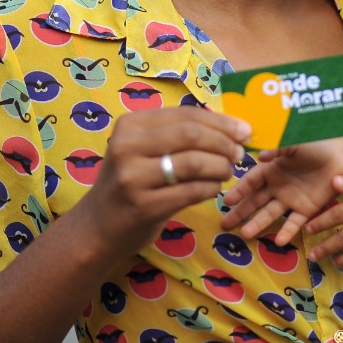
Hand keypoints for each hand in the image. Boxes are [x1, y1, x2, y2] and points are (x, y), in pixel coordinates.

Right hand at [74, 107, 250, 258]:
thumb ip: (178, 136)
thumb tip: (234, 128)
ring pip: (194, 162)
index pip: (186, 114)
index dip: (221, 121)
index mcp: (130, 125)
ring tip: (227, 172)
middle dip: (224, 143)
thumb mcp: (143, 150)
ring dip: (220, 166)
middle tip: (240, 154)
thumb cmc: (129, 183)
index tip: (245, 131)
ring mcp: (133, 177)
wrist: (97, 228)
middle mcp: (127, 146)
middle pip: (192, 134)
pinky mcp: (144, 206)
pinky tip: (213, 189)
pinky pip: (192, 191)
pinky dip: (211, 188)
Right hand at [221, 129, 342, 244]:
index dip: (240, 190)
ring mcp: (290, 200)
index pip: (252, 181)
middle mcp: (277, 187)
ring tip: (245, 234)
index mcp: (272, 169)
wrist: (341, 156)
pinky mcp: (306, 210)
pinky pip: (295, 222)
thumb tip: (261, 155)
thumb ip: (279, 148)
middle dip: (240, 212)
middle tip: (225, 224)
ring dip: (258, 224)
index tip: (227, 200)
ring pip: (270, 214)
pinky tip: (279, 242)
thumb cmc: (316, 146)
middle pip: (255, 201)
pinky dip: (288, 231)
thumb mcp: (295, 143)